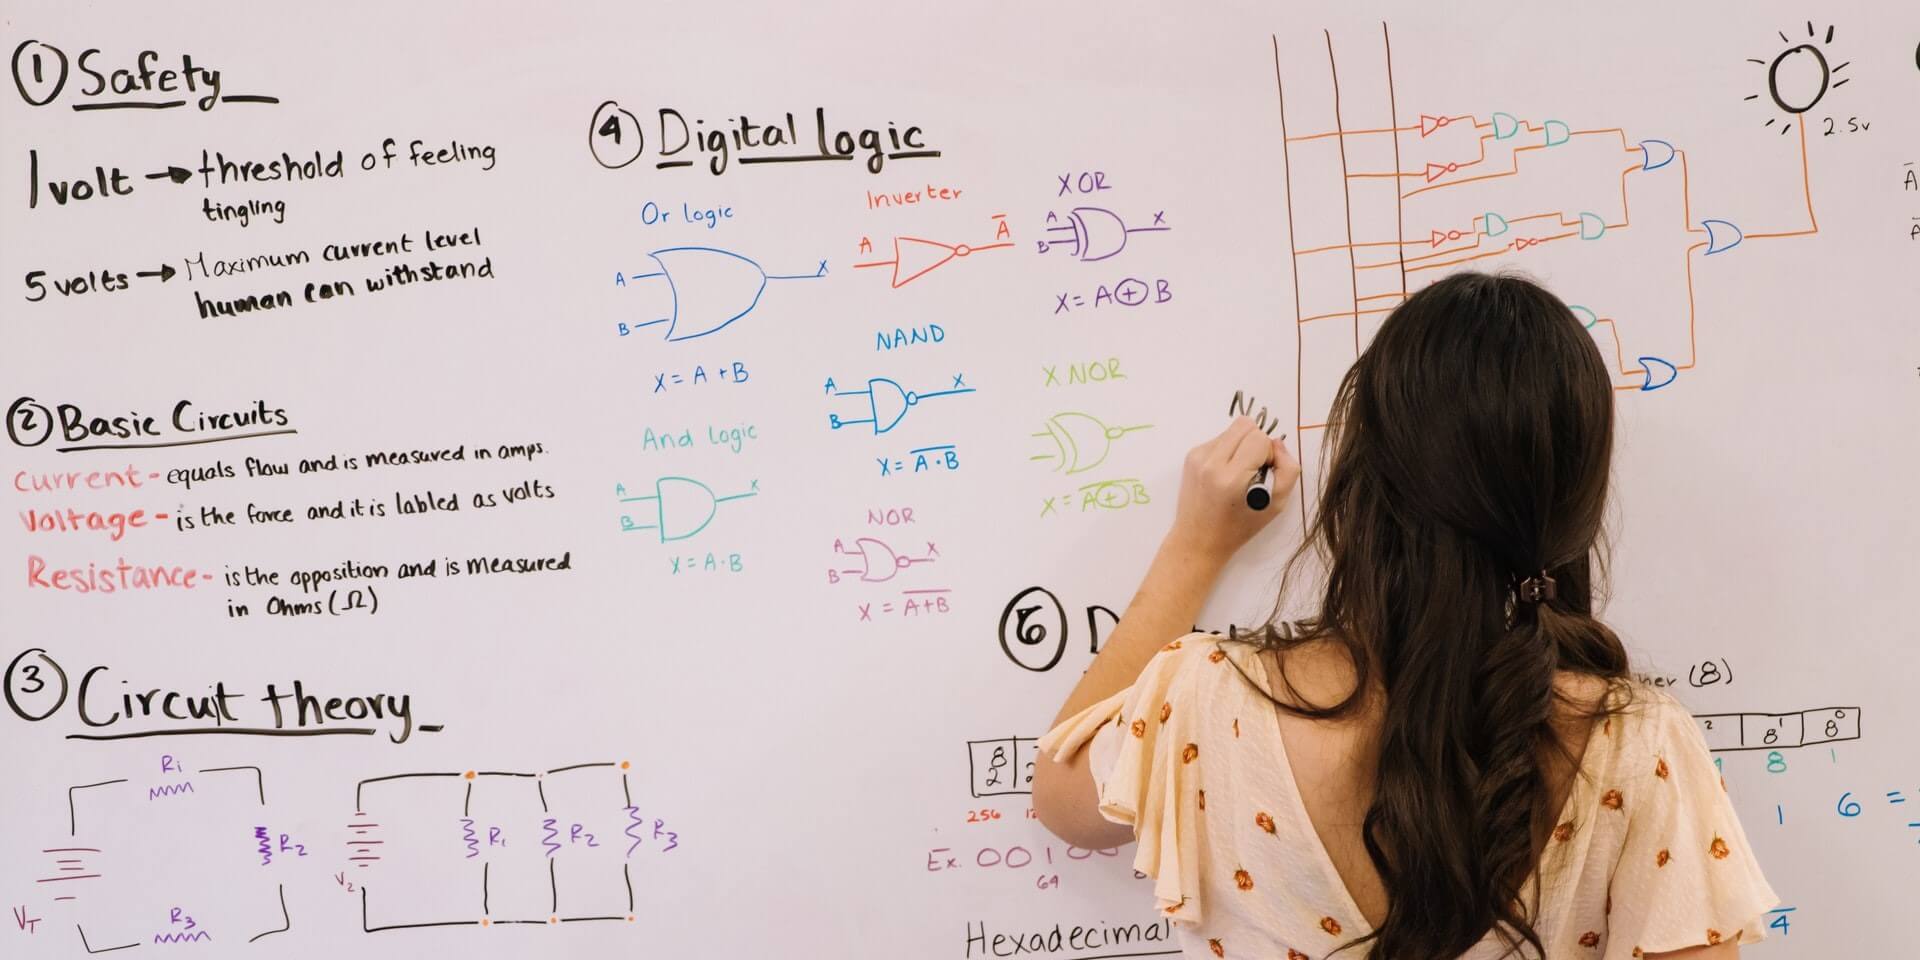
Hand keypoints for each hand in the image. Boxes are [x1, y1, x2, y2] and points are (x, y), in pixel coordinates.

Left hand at [1165, 416, 1300, 562]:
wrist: (1198, 539)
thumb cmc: (1239, 527)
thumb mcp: (1276, 505)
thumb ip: (1287, 470)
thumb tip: (1277, 441)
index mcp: (1231, 477)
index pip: (1260, 438)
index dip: (1268, 453)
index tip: (1263, 473)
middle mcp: (1210, 463)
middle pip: (1245, 425)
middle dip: (1256, 443)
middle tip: (1254, 468)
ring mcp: (1197, 457)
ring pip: (1232, 429)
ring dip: (1242, 445)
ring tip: (1239, 472)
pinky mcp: (1190, 456)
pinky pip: (1219, 438)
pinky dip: (1228, 450)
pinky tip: (1225, 473)